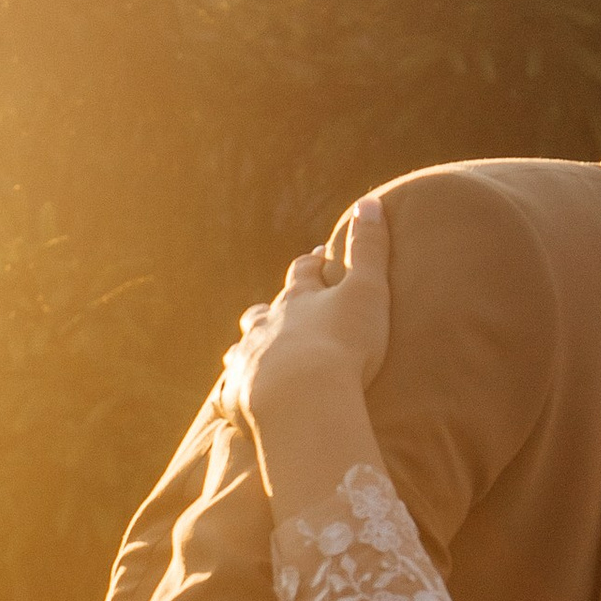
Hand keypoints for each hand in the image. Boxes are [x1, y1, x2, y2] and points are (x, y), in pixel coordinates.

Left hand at [222, 192, 393, 425]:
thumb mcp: (367, 292)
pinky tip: (235, 394)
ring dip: (251, 344)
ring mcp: (248, 358)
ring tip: (256, 350)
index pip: (304, 272)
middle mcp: (267, 324)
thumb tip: (370, 201)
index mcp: (299, 298)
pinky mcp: (237, 393)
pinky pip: (230, 388)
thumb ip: (369, 249)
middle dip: (276, 306)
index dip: (314, 265)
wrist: (301, 400)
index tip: (320, 258)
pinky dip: (235, 387)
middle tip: (284, 308)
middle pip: (266, 308)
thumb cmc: (342, 345)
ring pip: (244, 344)